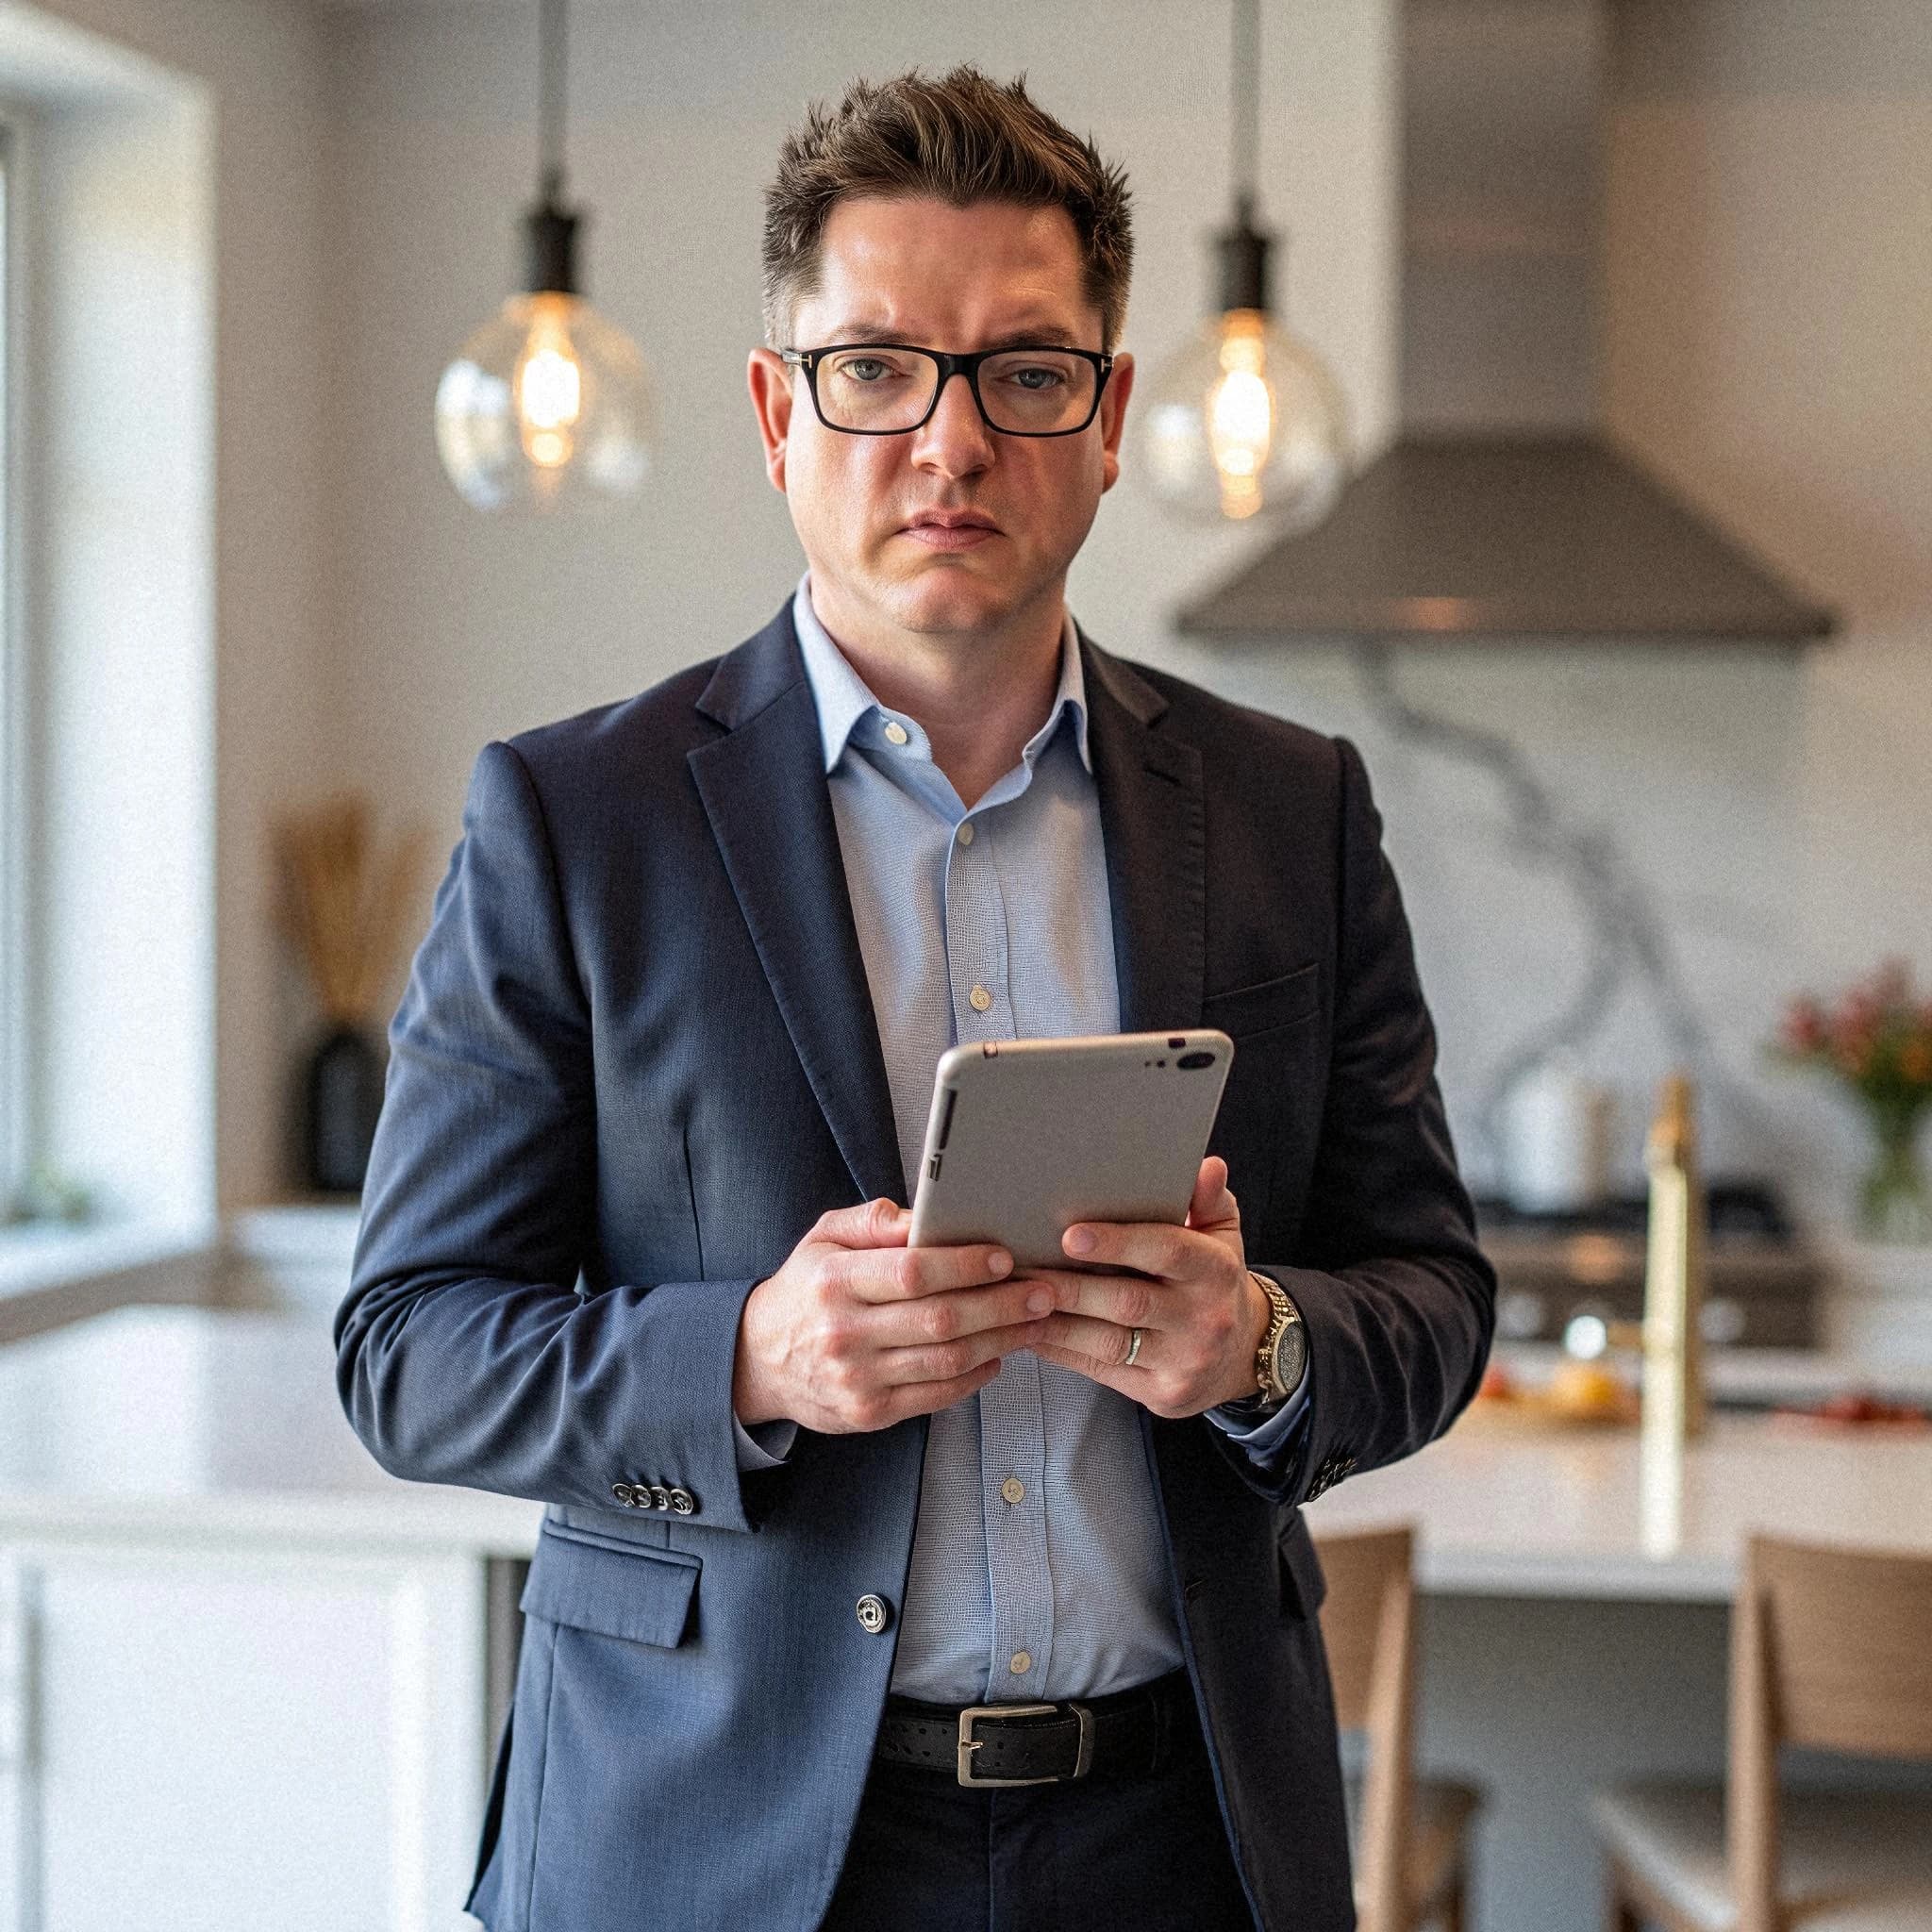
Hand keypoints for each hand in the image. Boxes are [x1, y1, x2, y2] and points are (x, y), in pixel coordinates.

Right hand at [732, 1198, 1054, 1433]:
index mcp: (834, 1281)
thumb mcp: (823, 1237)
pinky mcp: (870, 1413)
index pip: (912, 1273)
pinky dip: (975, 1376)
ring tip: (1034, 1320)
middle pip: (940, 1319)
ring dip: (1001, 1340)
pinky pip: (936, 1395)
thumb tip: (922, 1216)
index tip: (1004, 1258)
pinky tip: (998, 1354)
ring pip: (946, 1360)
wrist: (759, 1359)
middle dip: (1001, 1304)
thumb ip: (873, 1222)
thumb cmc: (805, 1289)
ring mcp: (857, 1379)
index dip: (964, 1265)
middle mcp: (844, 1332)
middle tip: (1043, 1290)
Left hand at [1020, 1157, 1270, 1418]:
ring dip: (1056, 1321)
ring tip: (1015, 1299)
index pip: (1168, 1251)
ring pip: (1108, 1342)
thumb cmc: (1213, 1282)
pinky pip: (1101, 1370)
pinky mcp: (1163, 1393)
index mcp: (1216, 1271)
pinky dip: (1061, 1350)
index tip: (1071, 1235)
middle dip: (1072, 1286)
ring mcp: (1183, 1361)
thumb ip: (1208, 1200)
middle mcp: (1204, 1319)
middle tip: (1023, 1269)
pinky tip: (1030, 1329)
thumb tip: (1205, 1166)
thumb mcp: (1222, 1236)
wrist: (1239, 1356)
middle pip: (1128, 1301)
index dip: (1119, 1242)